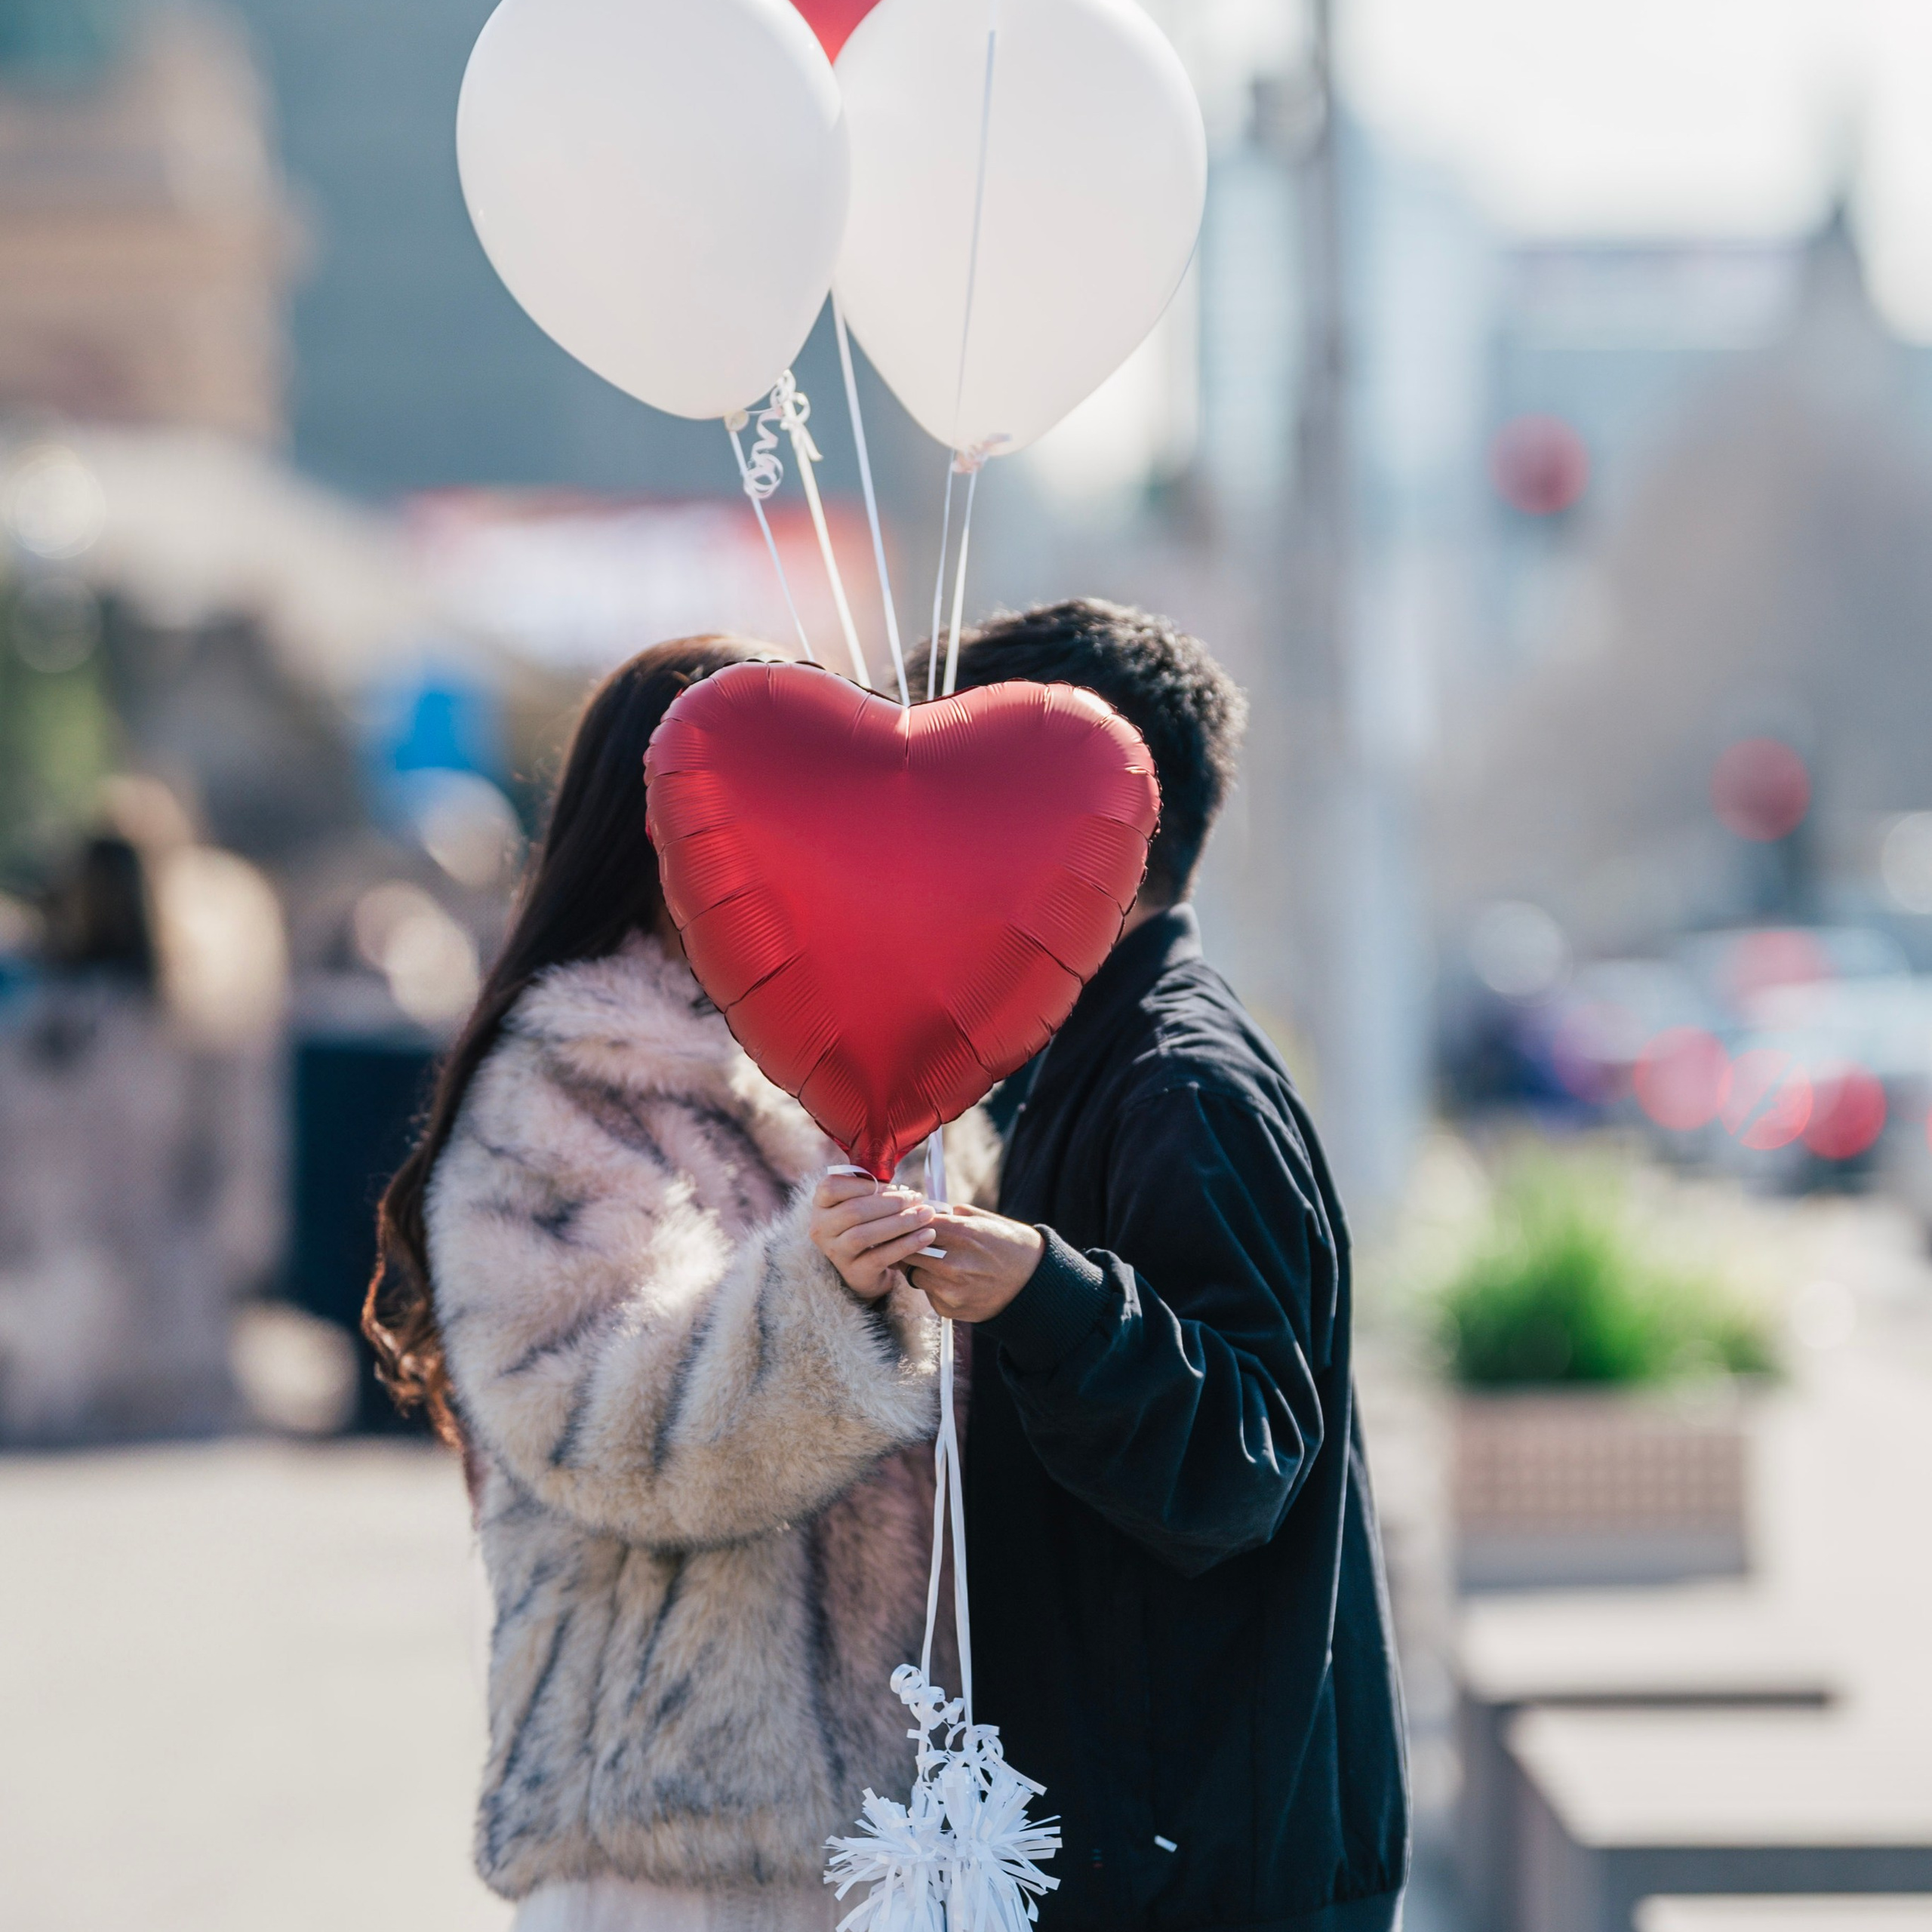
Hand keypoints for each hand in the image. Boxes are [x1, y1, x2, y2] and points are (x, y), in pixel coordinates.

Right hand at [811, 1173, 941, 1300]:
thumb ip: (875, 1190)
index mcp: (821, 1204)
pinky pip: (880, 1257)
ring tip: (926, 1214)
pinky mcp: (853, 1272)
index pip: (831, 1187)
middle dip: (890, 1203)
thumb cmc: (867, 1225)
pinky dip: (906, 1244)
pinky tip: (926, 1235)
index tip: (894, 1186)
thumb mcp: (863, 1204)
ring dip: (900, 1222)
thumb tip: (908, 1191)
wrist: (865, 1269)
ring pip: (864, 1235)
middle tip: (917, 1199)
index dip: (864, 1184)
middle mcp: (821, 1228)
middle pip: (853, 1211)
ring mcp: (835, 1252)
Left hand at [906, 1204, 1044, 1323]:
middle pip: (909, 1250)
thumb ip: (953, 1216)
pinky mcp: (949, 1308)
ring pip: (914, 1273)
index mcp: (962, 1233)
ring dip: (921, 1266)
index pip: (916, 1224)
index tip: (910, 1223)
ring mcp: (949, 1289)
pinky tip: (953, 1282)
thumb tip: (927, 1212)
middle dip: (910, 1245)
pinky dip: (935, 1286)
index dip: (912, 1222)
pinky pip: (928, 1293)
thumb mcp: (986, 1220)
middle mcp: (952, 1262)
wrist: (1034, 1284)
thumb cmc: (1011, 1247)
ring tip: (939, 1263)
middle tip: (915, 1243)